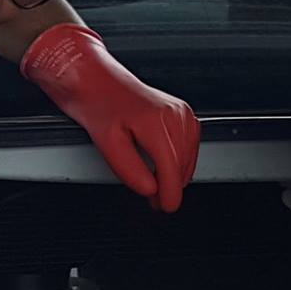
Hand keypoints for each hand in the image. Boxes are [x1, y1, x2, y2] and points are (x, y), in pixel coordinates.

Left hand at [20, 23, 200, 211]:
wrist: (99, 83)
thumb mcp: (107, 144)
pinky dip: (180, 161)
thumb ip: (130, 170)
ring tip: (157, 185)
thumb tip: (151, 189)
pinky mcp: (184, 113)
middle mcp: (173, 114)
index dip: (170, 194)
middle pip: (181, 166)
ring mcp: (182, 112)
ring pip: (188, 158)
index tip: (167, 206)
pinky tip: (165, 167)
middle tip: (154, 200)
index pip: (171, 169)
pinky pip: (190, 146)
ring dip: (176, 175)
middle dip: (169, 186)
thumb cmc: (100, 107)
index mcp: (155, 121)